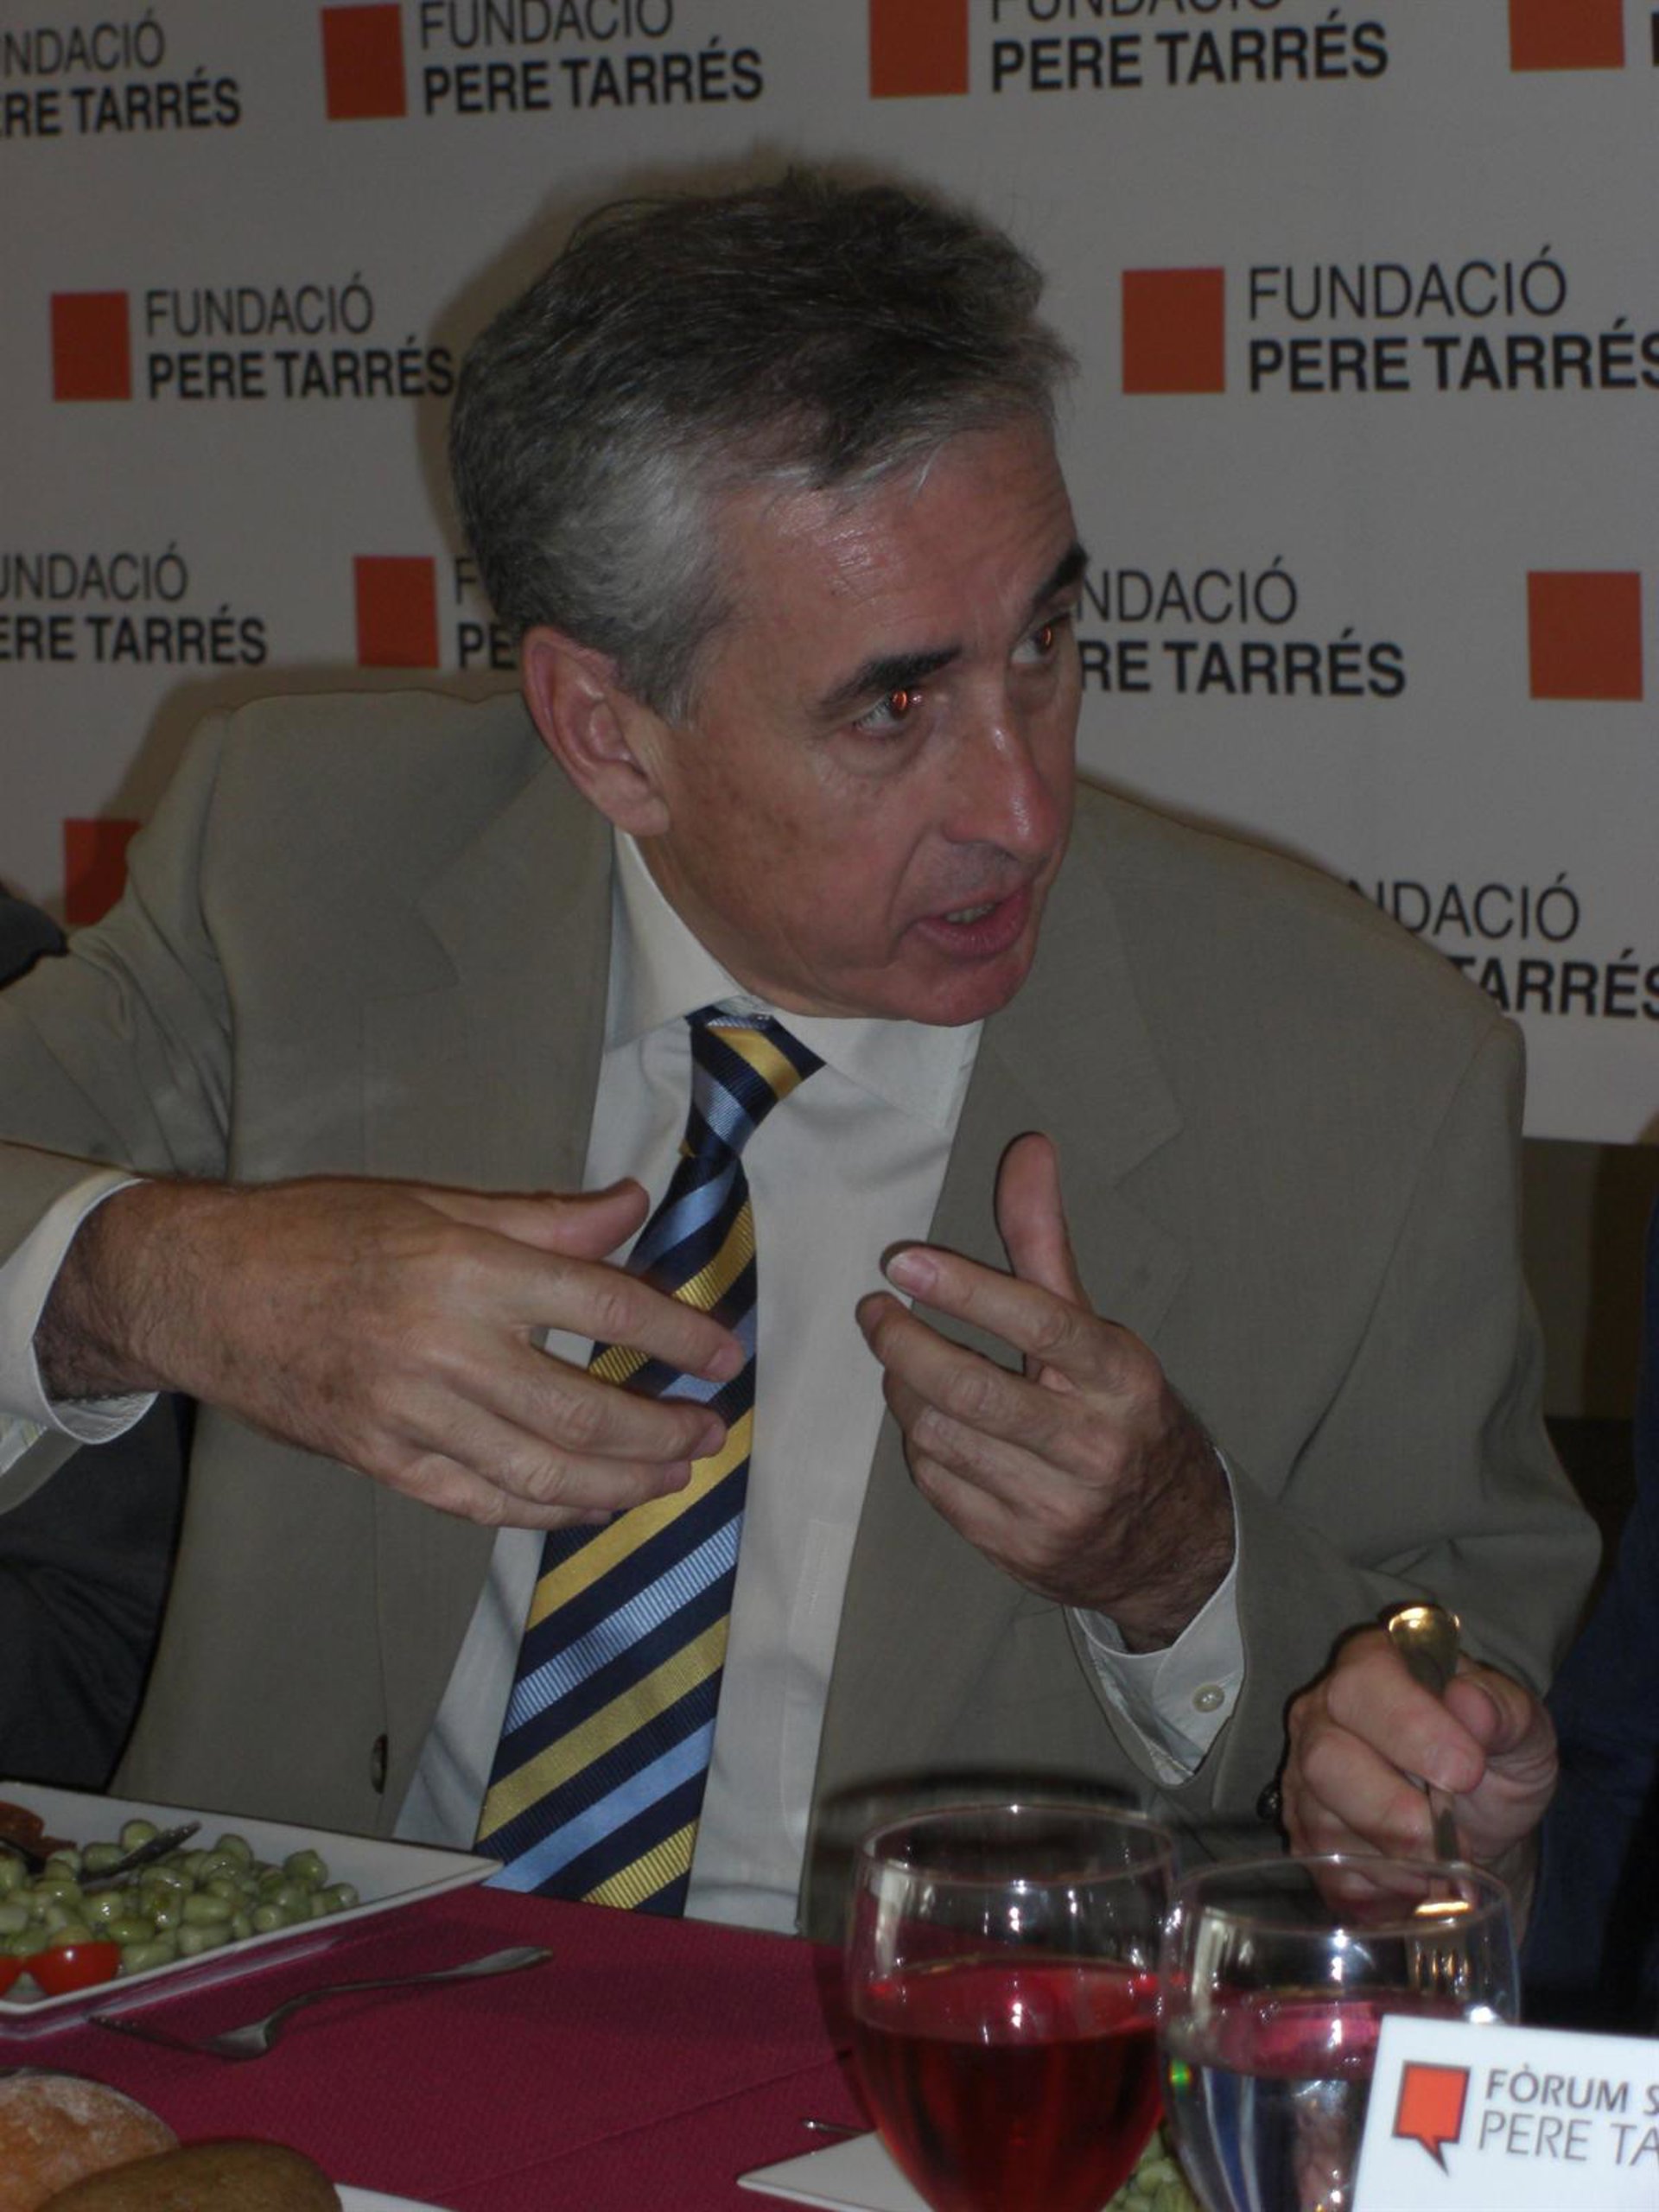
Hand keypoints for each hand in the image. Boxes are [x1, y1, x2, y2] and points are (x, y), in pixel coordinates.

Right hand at [37, 1175, 742, 1528]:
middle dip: (662, 1431)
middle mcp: (444, 1346)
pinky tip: (591, 1507)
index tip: (725, 1356)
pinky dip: (544, 1513)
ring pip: (540, 1473)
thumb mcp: (433, 1200)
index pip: (601, 1304)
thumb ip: (541, 1217)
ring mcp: (409, 1415)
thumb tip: (633, 1206)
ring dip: (621, 1485)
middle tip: (711, 1433)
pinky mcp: (380, 1460)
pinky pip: (479, 1501)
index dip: (676, 1336)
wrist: (201, 1290)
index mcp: (464, 1265)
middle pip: (583, 1412)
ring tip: (672, 1478)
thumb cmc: (318, 1232)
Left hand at [855, 1132, 1232, 1647]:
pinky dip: (920, 1446)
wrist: (1169, 1543)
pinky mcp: (1019, 1549)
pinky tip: (929, 1424)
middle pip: (972, 1389)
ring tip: (902, 1364)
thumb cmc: (1117, 1411)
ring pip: (942, 1436)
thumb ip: (1045, 1243)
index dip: (966, 1289)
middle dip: (905, 1346)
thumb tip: (1027, 1146)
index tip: (903, 1262)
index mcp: (1121, 1377)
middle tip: (875, 1313)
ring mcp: (1055, 1505)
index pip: (1040, 1323)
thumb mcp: (1095, 1328)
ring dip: (905, 1392)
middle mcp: (1094, 1444)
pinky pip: (938, 1486)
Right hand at [1281, 1626, 1558, 1882]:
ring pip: (1323, 1823)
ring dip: (1396, 1860)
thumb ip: (1503, 1710)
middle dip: (1395, 1811)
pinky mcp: (1307, 1835)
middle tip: (1455, 1839)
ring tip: (1448, 1864)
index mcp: (1372, 1665)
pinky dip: (1382, 1890)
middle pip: (1326, 1759)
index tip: (1468, 1770)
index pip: (1364, 1682)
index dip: (1411, 1727)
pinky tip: (1420, 1880)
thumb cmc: (1496, 1758)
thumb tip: (1469, 1704)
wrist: (1482, 1818)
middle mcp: (1322, 1714)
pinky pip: (1328, 1873)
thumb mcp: (1522, 1728)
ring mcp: (1305, 1777)